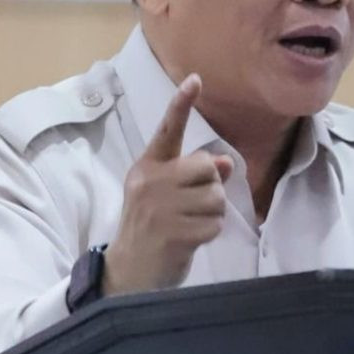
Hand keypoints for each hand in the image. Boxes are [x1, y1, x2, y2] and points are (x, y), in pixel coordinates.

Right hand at [103, 73, 232, 294]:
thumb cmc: (151, 227)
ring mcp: (160, 208)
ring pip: (216, 196)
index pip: (168, 131)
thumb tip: (225, 161)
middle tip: (191, 207)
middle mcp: (151, 182)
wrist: (128, 272)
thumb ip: (193, 175)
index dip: (182, 104)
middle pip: (207, 166)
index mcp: (147, 167)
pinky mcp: (173, 233)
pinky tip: (189, 240)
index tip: (196, 80)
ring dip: (212, 214)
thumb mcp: (165, 195)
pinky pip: (215, 224)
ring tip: (189, 224)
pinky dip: (210, 233)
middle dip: (210, 187)